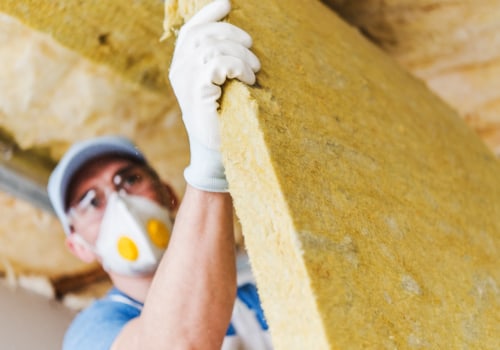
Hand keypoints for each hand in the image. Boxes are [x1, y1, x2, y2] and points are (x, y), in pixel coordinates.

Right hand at [169, 0, 260, 191]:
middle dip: (233, 35)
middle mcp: (179, 70)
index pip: (191, 30)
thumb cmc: (222, 115)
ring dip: (240, 55)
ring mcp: (186, 81)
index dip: (208, 14)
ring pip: (213, 48)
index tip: (227, 4)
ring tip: (253, 72)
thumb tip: (236, 38)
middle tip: (253, 51)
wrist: (216, 149)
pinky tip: (248, 79)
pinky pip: (218, 64)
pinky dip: (238, 67)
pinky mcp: (198, 92)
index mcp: (182, 65)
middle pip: (204, 35)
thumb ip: (217, 61)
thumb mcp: (218, 84)